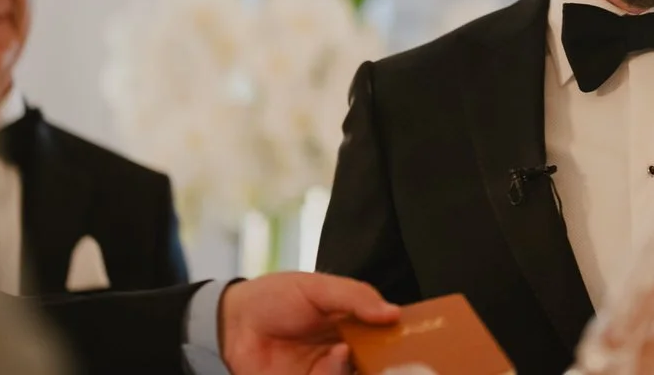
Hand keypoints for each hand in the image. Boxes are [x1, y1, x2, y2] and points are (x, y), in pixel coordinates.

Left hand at [219, 272, 400, 374]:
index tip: (423, 335)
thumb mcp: (317, 288)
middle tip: (405, 356)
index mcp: (352, 321)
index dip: (404, 334)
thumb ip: (356, 297)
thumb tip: (394, 313)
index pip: (386, 331)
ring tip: (360, 350)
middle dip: (394, 360)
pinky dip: (339, 372)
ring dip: (371, 367)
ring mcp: (330, 371)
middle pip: (380, 359)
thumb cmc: (274, 297)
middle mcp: (347, 348)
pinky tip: (338, 356)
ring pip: (361, 373)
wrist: (231, 325)